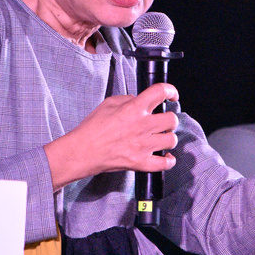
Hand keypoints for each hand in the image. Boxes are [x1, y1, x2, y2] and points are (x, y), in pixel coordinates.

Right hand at [44, 83, 178, 189]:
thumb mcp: (108, 103)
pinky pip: (164, 164)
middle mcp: (141, 126)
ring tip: (161, 137)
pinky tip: (166, 156)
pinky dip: (168, 161)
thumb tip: (139, 100)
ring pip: (171, 140)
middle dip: (169, 118)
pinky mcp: (140, 163)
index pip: (160, 92)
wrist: (82, 151)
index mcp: (133, 109)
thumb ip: (127, 99)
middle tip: (163, 121)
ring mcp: (143, 146)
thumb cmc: (91, 128)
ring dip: (168, 137)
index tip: (172, 95)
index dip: (170, 90)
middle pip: (171, 119)